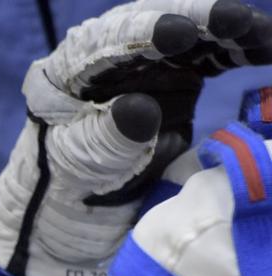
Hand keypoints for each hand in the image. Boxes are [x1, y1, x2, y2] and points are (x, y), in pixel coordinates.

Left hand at [0, 0, 271, 275]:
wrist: (72, 215)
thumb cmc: (64, 188)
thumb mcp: (82, 166)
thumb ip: (108, 137)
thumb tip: (140, 108)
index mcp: (68, 71)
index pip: (108, 42)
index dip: (145, 34)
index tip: (177, 35)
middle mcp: (107, 57)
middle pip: (154, 24)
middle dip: (199, 19)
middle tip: (238, 21)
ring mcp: (144, 66)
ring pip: (190, 36)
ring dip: (229, 32)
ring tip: (265, 36)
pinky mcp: (174, 80)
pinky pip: (209, 56)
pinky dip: (237, 51)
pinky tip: (265, 49)